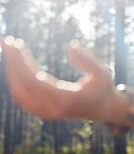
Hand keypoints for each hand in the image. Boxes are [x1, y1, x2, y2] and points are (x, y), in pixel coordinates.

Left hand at [1, 36, 122, 120]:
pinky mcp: (41, 112)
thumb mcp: (103, 72)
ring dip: (11, 69)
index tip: (14, 43)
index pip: (34, 81)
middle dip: (12, 61)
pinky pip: (22, 96)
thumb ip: (88, 60)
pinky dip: (15, 79)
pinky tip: (15, 63)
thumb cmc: (102, 88)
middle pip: (22, 85)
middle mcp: (52, 109)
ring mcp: (45, 113)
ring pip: (19, 91)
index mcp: (66, 99)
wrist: (102, 109)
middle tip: (7, 41)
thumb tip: (70, 46)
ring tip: (10, 48)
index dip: (20, 61)